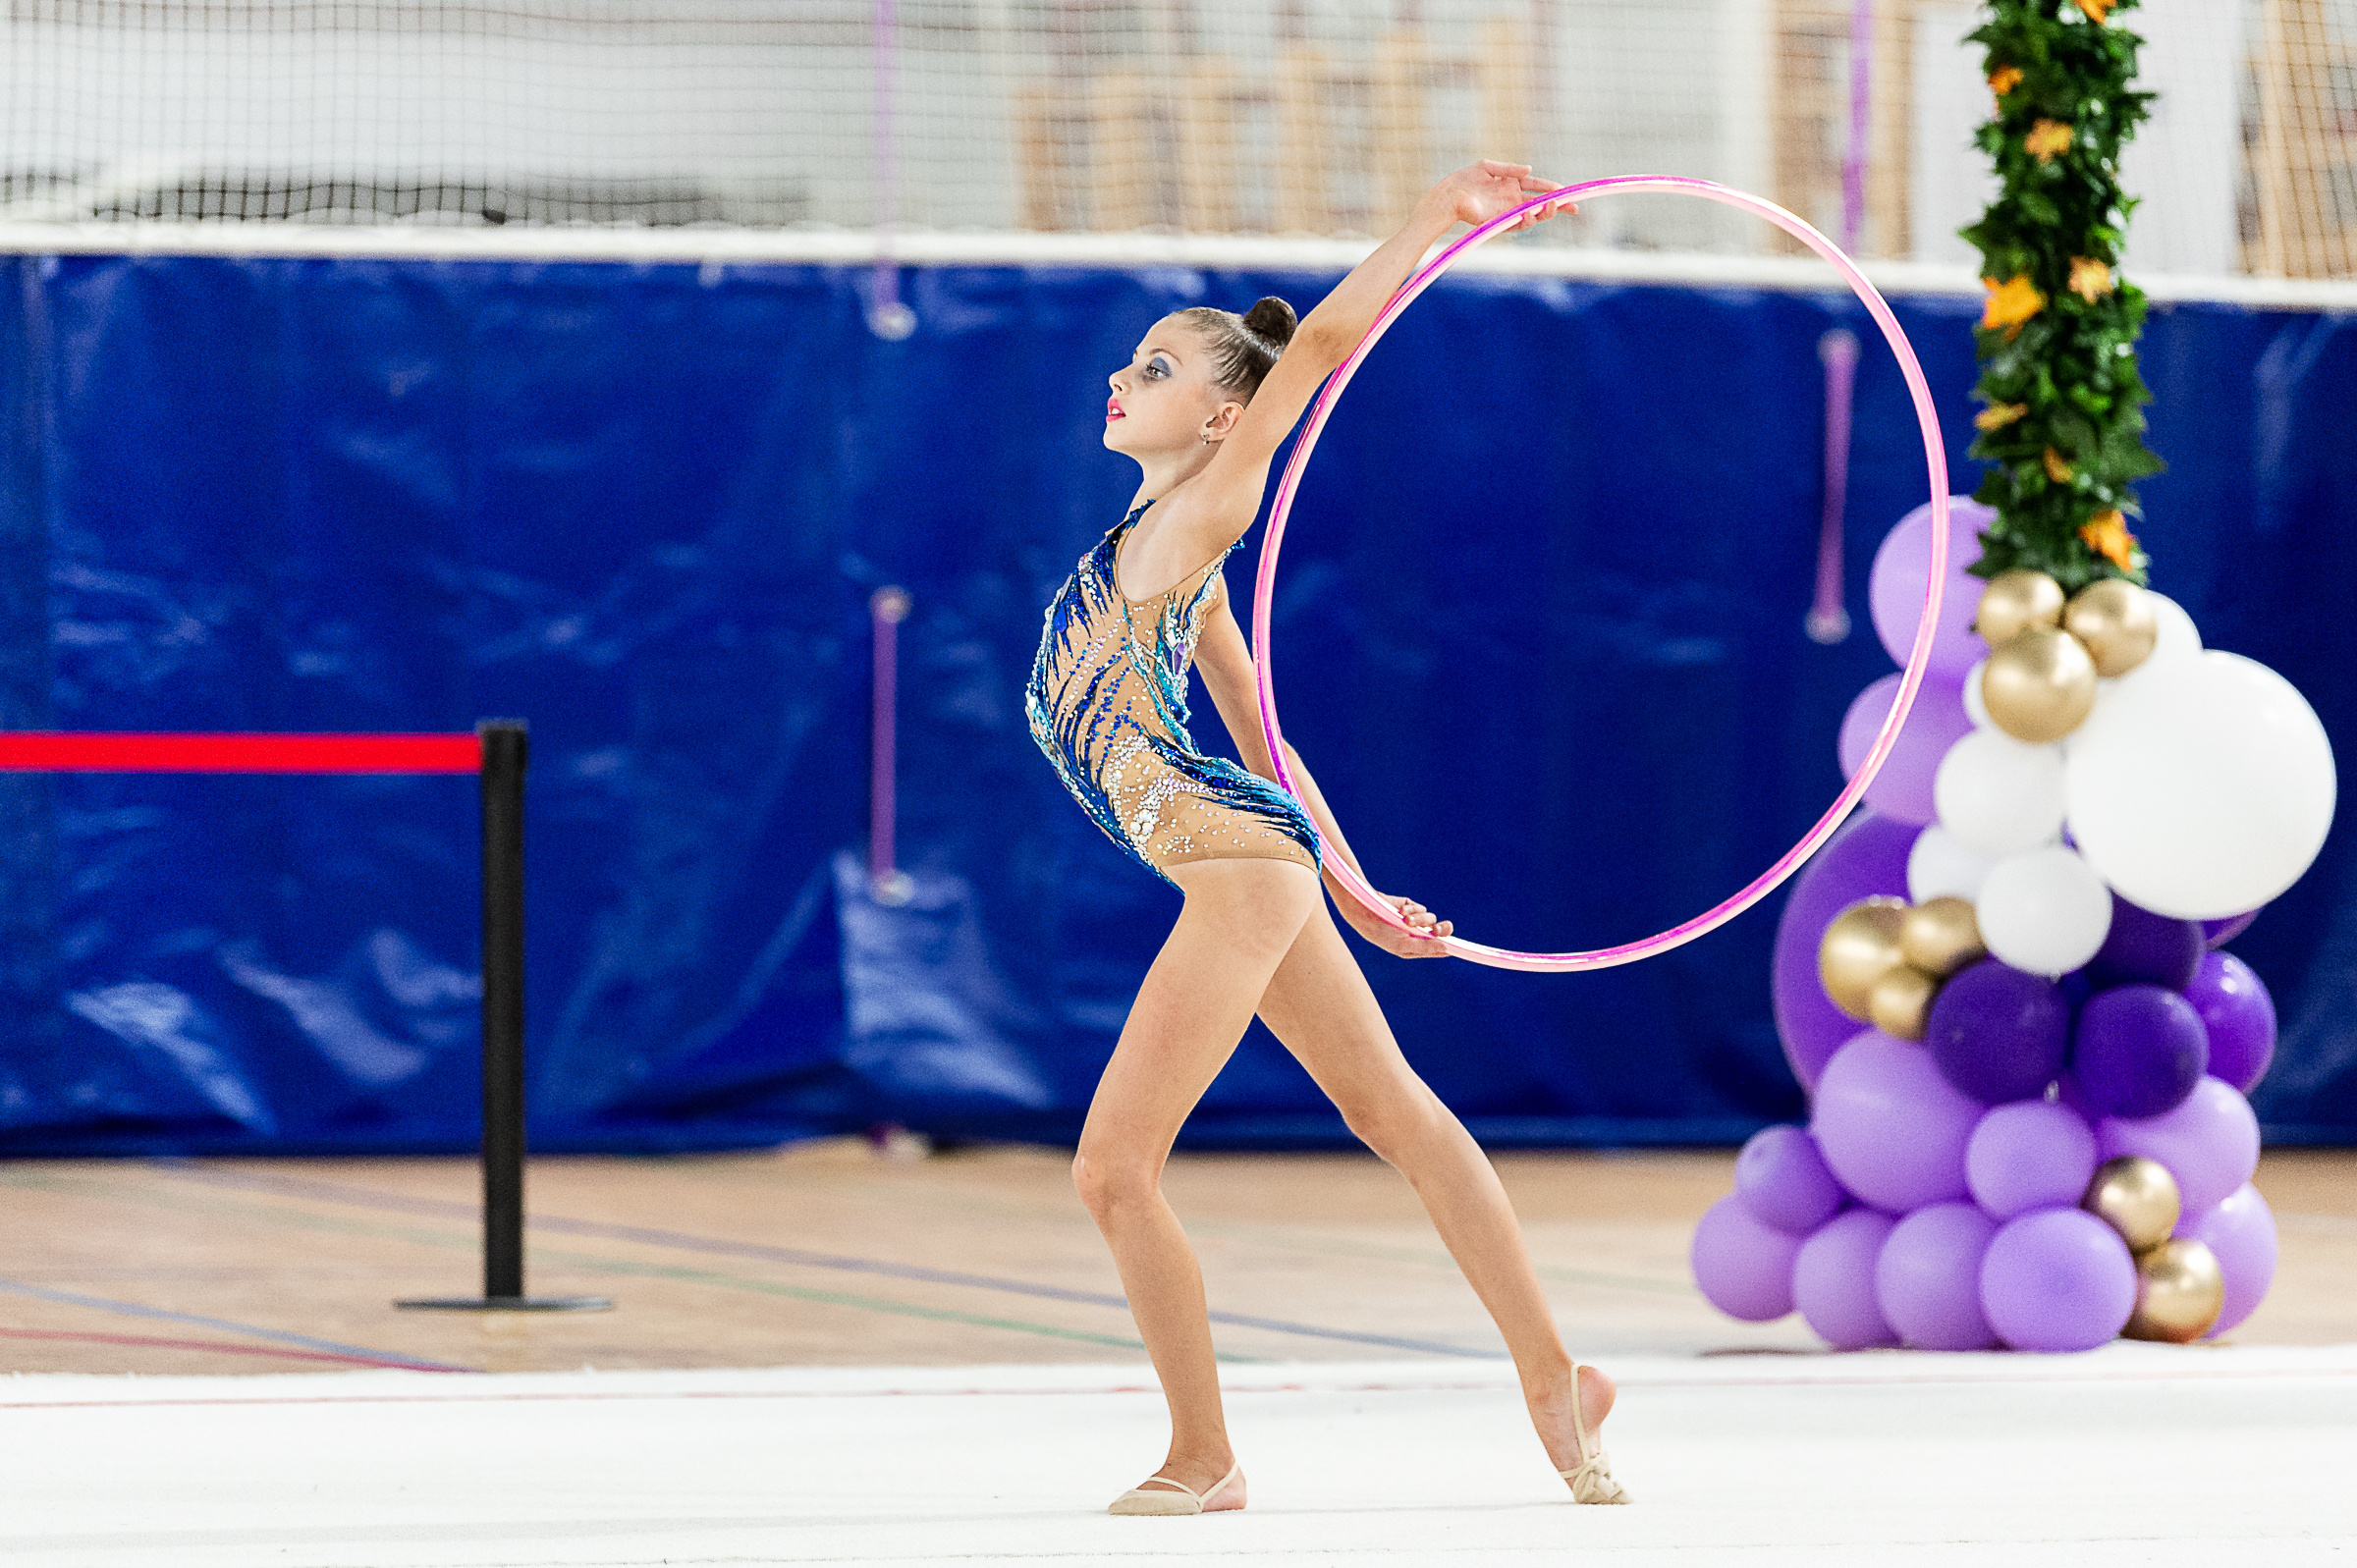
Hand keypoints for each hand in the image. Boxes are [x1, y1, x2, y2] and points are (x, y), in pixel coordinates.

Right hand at [1336, 887, 1455, 958]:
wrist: (1365, 913)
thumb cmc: (1382, 934)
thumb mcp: (1403, 945)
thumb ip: (1426, 947)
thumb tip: (1447, 948)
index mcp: (1416, 948)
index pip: (1438, 948)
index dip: (1448, 947)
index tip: (1456, 947)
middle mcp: (1418, 934)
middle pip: (1440, 931)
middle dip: (1441, 929)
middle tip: (1438, 929)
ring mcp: (1415, 920)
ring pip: (1430, 918)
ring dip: (1419, 919)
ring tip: (1405, 920)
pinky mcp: (1411, 907)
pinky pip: (1421, 907)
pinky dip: (1412, 909)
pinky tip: (1400, 911)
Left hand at [1424, 160, 1574, 233]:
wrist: (1447, 196)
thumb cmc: (1464, 181)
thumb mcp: (1488, 167)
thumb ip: (1510, 169)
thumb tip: (1530, 169)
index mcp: (1512, 185)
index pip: (1538, 187)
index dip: (1554, 190)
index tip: (1569, 192)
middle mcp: (1512, 200)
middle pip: (1541, 204)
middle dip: (1558, 206)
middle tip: (1574, 207)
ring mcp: (1507, 212)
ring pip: (1533, 216)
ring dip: (1545, 212)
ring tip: (1553, 206)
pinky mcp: (1499, 222)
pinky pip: (1517, 223)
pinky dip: (1526, 219)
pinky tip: (1531, 212)